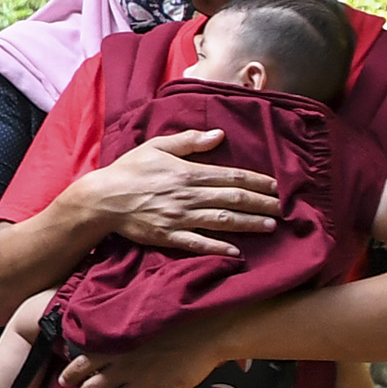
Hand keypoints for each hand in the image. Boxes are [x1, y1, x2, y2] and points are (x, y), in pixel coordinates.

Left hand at [55, 315, 244, 387]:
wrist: (204, 331)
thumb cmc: (172, 319)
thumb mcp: (136, 319)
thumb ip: (119, 333)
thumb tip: (104, 335)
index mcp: (115, 346)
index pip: (83, 363)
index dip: (71, 375)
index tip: (64, 382)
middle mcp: (123, 367)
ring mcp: (142, 383)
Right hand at [79, 128, 284, 257]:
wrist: (101, 199)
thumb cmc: (129, 170)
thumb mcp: (157, 147)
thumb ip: (189, 141)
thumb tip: (218, 136)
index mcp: (189, 173)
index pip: (232, 177)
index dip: (258, 182)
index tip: (277, 186)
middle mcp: (189, 196)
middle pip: (234, 200)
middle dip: (263, 204)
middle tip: (285, 209)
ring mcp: (180, 218)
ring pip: (223, 222)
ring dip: (249, 224)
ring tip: (271, 227)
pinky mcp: (169, 236)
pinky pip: (198, 244)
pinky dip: (218, 248)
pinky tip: (236, 252)